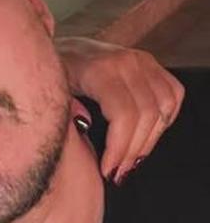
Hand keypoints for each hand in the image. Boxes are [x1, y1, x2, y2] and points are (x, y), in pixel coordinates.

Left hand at [56, 37, 183, 183]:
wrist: (59, 49)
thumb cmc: (52, 75)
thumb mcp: (49, 93)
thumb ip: (65, 109)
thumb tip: (85, 125)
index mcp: (99, 70)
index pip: (124, 115)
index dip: (119, 148)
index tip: (107, 170)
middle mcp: (126, 62)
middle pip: (146, 115)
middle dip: (132, 151)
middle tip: (117, 173)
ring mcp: (142, 61)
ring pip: (163, 107)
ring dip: (150, 140)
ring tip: (131, 161)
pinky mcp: (151, 63)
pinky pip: (172, 94)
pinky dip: (165, 119)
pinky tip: (147, 137)